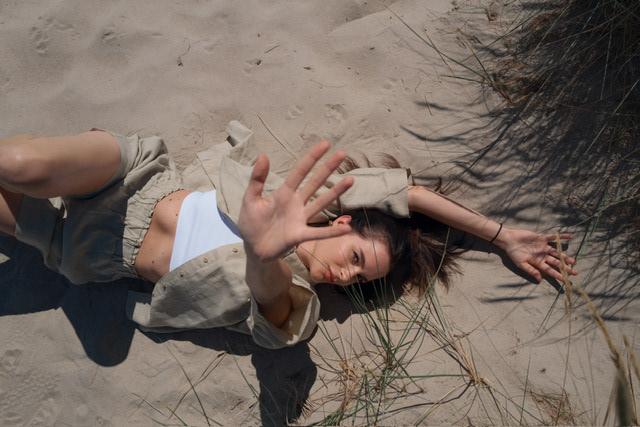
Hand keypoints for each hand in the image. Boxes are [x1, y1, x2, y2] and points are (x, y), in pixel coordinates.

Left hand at [238, 141, 353, 262]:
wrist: (253, 248)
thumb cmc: (251, 223)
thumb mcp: (250, 199)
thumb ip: (257, 179)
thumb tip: (263, 155)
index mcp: (284, 193)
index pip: (300, 172)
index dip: (312, 158)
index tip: (325, 144)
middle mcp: (296, 203)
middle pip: (315, 183)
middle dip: (328, 168)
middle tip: (342, 154)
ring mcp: (300, 219)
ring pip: (321, 203)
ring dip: (336, 192)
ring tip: (350, 180)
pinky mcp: (300, 236)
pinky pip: (318, 233)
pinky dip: (332, 231)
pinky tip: (346, 228)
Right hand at [498, 228, 577, 281]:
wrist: (509, 240)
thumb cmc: (514, 253)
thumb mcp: (521, 264)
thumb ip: (531, 270)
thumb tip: (539, 279)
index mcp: (538, 262)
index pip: (550, 270)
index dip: (558, 275)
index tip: (567, 280)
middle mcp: (542, 255)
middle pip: (556, 262)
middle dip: (566, 267)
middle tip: (576, 272)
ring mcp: (543, 247)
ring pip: (557, 252)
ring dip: (565, 256)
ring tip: (574, 261)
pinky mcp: (542, 238)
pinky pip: (553, 237)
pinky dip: (562, 237)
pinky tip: (571, 236)